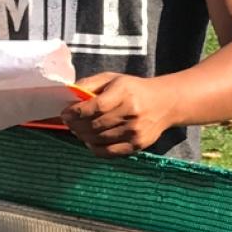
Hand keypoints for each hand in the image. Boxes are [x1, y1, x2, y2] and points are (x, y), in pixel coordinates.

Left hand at [61, 73, 178, 157]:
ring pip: (98, 139)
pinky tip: (90, 141)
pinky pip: (109, 152)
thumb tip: (67, 95)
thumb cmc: (134, 89)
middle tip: (70, 123)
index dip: (76, 112)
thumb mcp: (113, 79)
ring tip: (78, 130)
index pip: (95, 107)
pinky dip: (94, 148)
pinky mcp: (137, 144)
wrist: (165, 103)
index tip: (66, 113)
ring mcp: (135, 131)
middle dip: (76, 125)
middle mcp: (131, 113)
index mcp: (124, 93)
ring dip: (83, 136)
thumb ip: (89, 84)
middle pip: (94, 125)